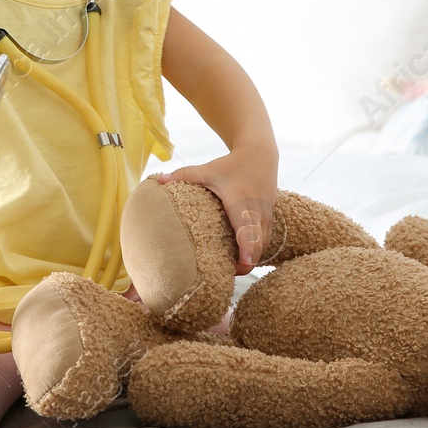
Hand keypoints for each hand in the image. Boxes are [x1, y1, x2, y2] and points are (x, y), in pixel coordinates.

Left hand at [156, 149, 276, 273]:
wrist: (259, 154)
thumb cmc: (231, 164)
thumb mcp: (207, 170)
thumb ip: (184, 175)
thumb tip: (158, 179)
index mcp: (241, 203)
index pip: (249, 232)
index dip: (247, 251)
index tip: (240, 264)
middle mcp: (257, 212)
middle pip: (258, 245)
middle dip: (247, 262)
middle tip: (229, 273)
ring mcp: (266, 216)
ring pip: (264, 245)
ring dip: (252, 258)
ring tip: (233, 269)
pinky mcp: (269, 218)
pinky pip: (266, 240)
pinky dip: (257, 250)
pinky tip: (242, 257)